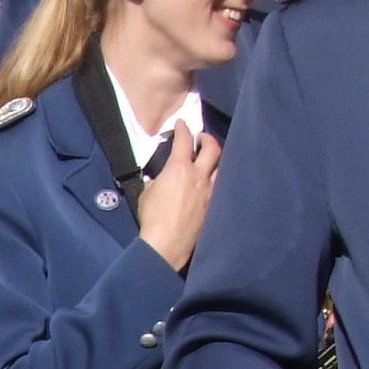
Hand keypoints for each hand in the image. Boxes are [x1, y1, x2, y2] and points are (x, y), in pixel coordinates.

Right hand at [134, 123, 219, 270]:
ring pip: (221, 168)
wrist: (167, 244)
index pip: (184, 140)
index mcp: (179, 168)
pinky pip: (218, 188)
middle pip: (213, 149)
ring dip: (215, 161)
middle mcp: (199, 176)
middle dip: (207, 139)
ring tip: (209, 160)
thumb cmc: (153, 218)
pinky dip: (215, 181)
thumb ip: (156, 181)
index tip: (183, 124)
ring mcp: (209, 193)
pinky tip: (209, 185)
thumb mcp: (147, 194)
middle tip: (202, 138)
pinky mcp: (213, 208)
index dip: (184, 128)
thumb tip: (158, 181)